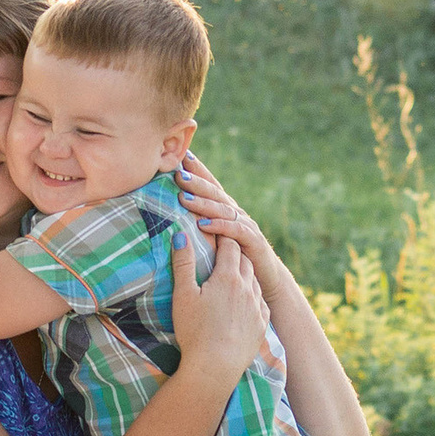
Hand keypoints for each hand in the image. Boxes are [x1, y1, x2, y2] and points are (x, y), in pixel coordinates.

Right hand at [169, 223, 265, 388]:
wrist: (215, 367)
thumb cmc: (194, 330)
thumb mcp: (183, 295)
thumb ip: (183, 264)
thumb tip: (181, 235)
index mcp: (228, 277)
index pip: (229, 246)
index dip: (223, 237)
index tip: (216, 232)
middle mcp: (247, 287)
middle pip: (245, 259)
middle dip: (236, 251)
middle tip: (225, 248)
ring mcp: (257, 306)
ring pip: (254, 279)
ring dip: (245, 272)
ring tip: (235, 273)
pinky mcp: (262, 324)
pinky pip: (260, 301)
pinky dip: (253, 294)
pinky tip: (246, 299)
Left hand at [177, 153, 278, 281]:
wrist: (265, 279)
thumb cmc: (234, 260)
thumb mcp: (214, 241)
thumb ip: (198, 226)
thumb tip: (169, 218)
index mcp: (226, 210)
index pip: (211, 185)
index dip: (199, 170)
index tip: (182, 156)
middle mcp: (236, 213)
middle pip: (215, 193)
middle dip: (197, 181)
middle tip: (178, 173)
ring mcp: (246, 225)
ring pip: (223, 209)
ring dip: (203, 203)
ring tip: (183, 197)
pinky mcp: (253, 241)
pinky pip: (234, 231)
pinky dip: (218, 226)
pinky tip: (203, 224)